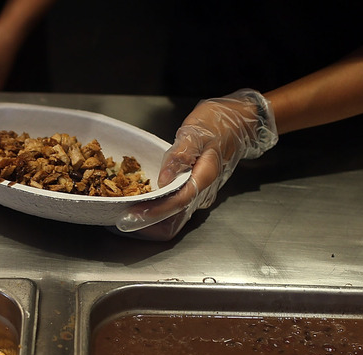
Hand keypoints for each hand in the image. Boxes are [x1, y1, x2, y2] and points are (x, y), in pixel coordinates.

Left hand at [116, 89, 278, 240]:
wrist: (238, 122)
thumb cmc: (217, 123)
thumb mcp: (196, 132)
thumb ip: (180, 155)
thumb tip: (163, 180)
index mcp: (204, 178)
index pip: (179, 202)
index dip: (155, 211)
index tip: (134, 213)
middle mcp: (202, 192)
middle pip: (176, 218)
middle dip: (150, 223)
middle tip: (124, 218)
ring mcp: (198, 194)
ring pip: (175, 217)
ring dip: (152, 220)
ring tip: (128, 213)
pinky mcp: (193, 191)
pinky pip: (174, 208)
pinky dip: (157, 211)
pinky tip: (141, 204)